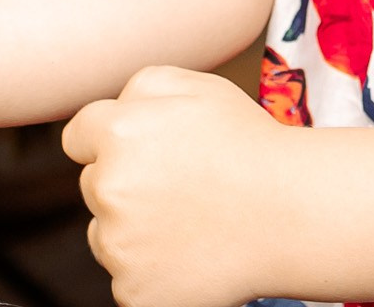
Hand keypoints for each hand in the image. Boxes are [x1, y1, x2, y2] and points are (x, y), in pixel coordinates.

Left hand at [63, 67, 298, 306]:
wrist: (295, 215)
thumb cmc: (250, 145)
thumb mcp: (197, 86)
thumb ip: (137, 87)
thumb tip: (108, 111)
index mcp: (117, 133)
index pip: (78, 139)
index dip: (111, 142)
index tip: (147, 153)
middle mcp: (109, 189)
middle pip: (94, 186)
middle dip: (125, 184)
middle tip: (182, 188)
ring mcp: (120, 247)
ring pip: (106, 235)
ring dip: (134, 230)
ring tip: (191, 223)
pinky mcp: (135, 294)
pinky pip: (128, 279)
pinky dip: (152, 274)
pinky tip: (192, 256)